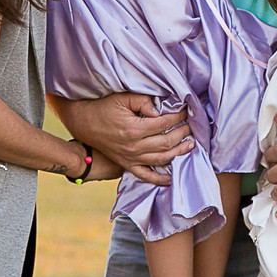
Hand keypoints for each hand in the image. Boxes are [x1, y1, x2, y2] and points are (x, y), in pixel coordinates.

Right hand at [50, 92, 192, 185]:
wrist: (84, 123)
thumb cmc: (104, 107)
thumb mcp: (122, 98)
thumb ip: (143, 101)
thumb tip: (160, 110)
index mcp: (134, 129)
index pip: (164, 124)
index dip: (179, 116)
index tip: (187, 110)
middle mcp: (134, 147)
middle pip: (167, 143)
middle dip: (183, 134)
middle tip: (192, 126)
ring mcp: (131, 158)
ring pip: (161, 160)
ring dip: (178, 153)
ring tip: (190, 145)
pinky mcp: (127, 164)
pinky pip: (146, 175)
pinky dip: (160, 179)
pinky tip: (172, 177)